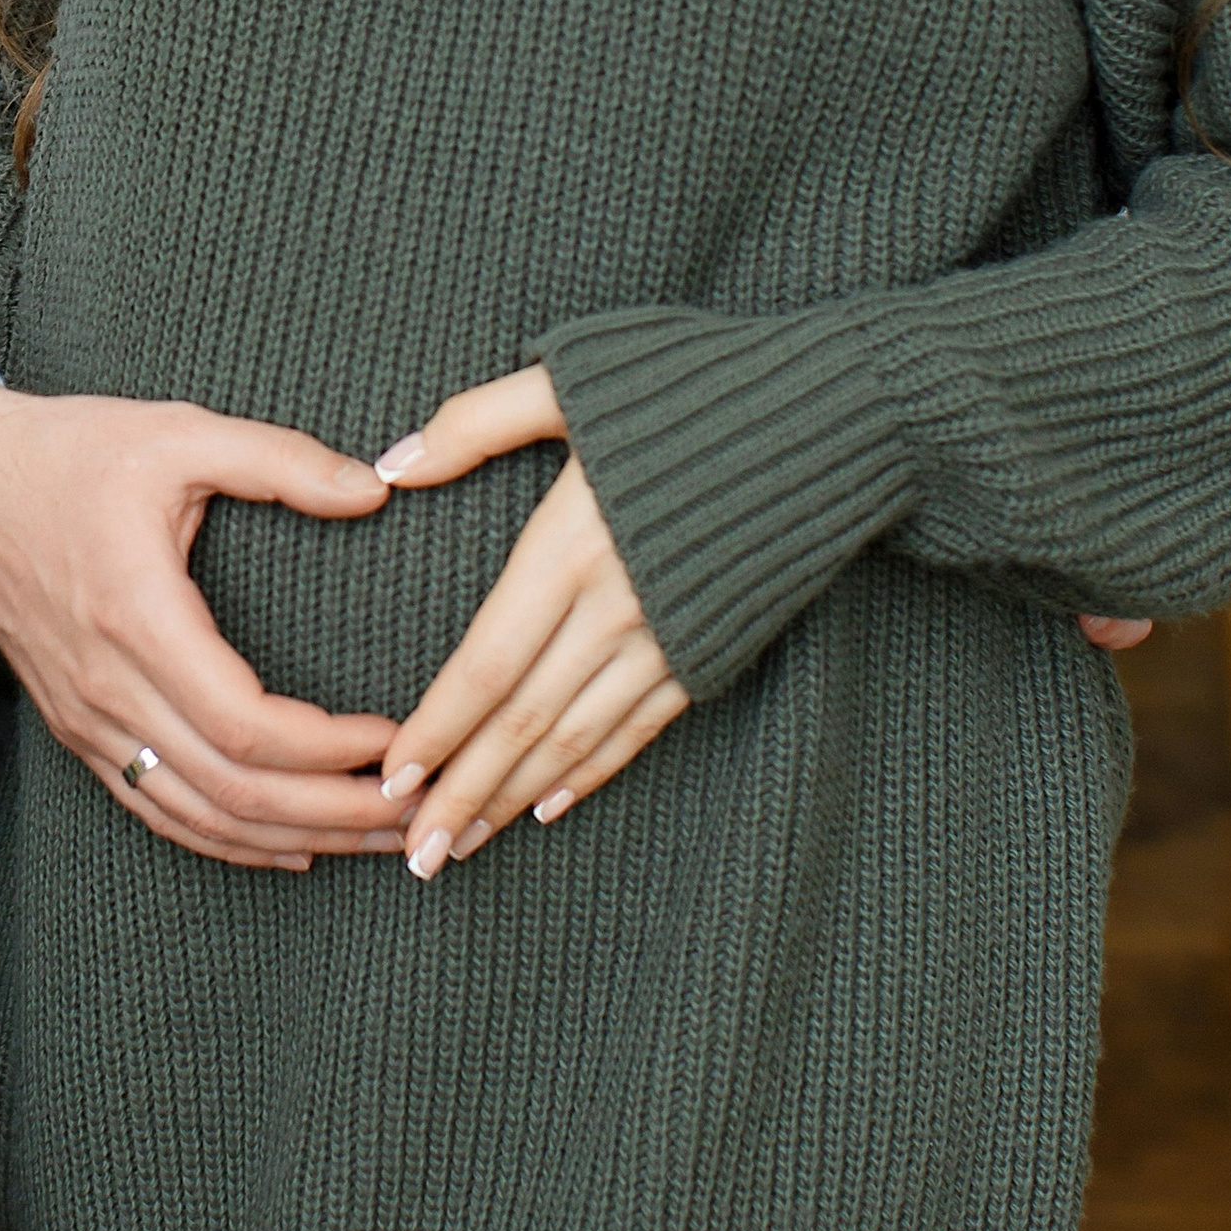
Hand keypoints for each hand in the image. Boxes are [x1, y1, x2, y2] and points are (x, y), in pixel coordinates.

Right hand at [0, 384, 401, 870]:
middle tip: (417, 810)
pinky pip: (158, 809)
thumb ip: (280, 460)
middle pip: (234, 792)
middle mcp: (107, 685)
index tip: (398, 737)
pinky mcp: (77, 729)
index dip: (331, 750)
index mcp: (138, 616)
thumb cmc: (74, 452)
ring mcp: (86, 718)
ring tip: (377, 838)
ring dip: (295, 839)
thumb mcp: (180, 433)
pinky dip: (229, 842)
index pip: (246, 727)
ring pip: (199, 818)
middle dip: (335, 814)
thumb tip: (376, 486)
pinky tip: (290, 847)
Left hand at [374, 376, 1155, 878]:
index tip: (393, 778)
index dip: (439, 727)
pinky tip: (547, 807)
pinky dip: (592, 773)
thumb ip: (477, 422)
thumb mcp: (573, 376)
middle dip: (465, 793)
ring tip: (460, 848)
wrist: (838, 413)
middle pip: (525, 720)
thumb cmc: (694, 381)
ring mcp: (671, 636)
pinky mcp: (713, 649)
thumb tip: (392, 466)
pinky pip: (640, 728)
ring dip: (513, 798)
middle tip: (413, 854)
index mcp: (572, 543)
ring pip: (577, 739)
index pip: (488, 661)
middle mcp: (618, 605)